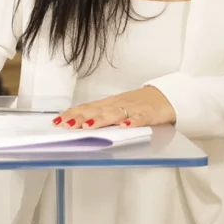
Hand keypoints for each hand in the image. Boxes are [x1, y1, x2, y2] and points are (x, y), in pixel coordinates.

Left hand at [53, 86, 175, 129]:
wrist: (165, 96)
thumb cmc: (137, 105)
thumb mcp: (116, 109)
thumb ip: (100, 116)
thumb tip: (77, 125)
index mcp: (108, 105)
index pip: (86, 108)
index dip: (72, 115)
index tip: (58, 121)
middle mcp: (117, 105)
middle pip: (96, 111)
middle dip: (80, 118)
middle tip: (66, 125)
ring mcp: (133, 109)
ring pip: (114, 114)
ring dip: (101, 119)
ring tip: (88, 126)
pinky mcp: (148, 114)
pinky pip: (140, 118)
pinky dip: (132, 122)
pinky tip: (125, 127)